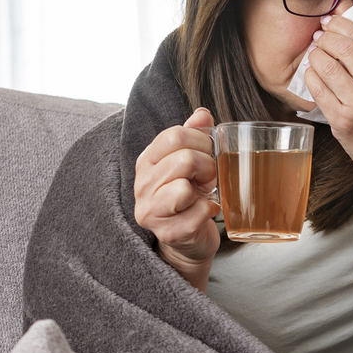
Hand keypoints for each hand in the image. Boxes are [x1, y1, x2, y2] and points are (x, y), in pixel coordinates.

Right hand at [133, 107, 220, 289]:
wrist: (188, 240)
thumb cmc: (189, 197)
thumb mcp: (189, 161)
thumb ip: (193, 134)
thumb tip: (202, 113)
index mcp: (147, 160)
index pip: (173, 135)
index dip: (200, 140)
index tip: (208, 151)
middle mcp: (142, 185)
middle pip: (183, 160)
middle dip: (207, 165)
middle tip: (210, 176)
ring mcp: (151, 211)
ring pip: (183, 188)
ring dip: (205, 189)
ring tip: (205, 193)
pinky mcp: (167, 233)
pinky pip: (197, 213)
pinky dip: (210, 211)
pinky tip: (206, 212)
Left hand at [302, 13, 352, 247]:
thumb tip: (348, 29)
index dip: (341, 24)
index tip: (331, 22)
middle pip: (343, 48)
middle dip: (325, 37)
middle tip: (319, 37)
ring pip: (327, 66)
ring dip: (315, 55)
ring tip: (315, 54)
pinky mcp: (342, 122)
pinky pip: (318, 89)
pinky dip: (311, 76)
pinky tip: (312, 74)